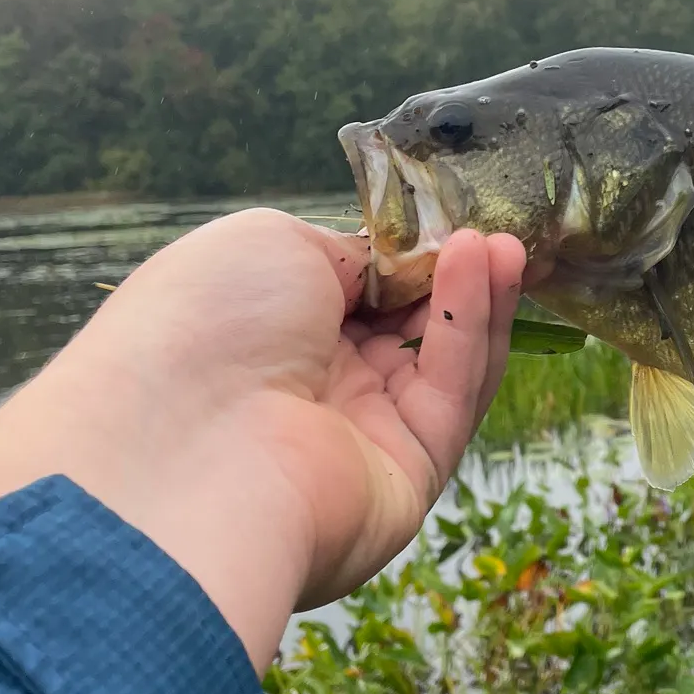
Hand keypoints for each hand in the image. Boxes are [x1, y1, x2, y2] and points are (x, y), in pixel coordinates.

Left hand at [0, 209, 526, 671]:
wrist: (188, 450)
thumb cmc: (204, 326)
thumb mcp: (272, 243)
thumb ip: (348, 250)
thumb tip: (394, 265)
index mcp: (267, 336)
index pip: (356, 293)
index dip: (406, 257)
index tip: (450, 217)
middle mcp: (314, 389)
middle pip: (408, 328)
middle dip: (452, 275)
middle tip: (497, 229)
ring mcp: (363, 436)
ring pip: (443, 361)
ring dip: (476, 297)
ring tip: (505, 244)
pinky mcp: (410, 477)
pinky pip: (451, 394)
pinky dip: (470, 328)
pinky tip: (484, 268)